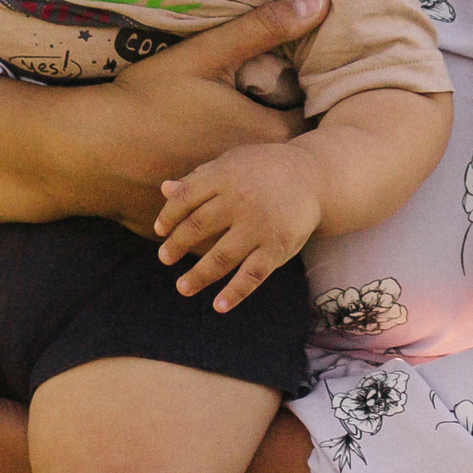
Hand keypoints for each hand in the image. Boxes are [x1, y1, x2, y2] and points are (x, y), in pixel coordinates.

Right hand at [0, 0, 329, 230]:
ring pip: (254, 192)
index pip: (314, 125)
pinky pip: (219, 214)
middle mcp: (251, 179)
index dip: (309, 108)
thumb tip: (321, 1)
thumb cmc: (144, 100)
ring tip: (231, 148)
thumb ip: (264, 27)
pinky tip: (194, 174)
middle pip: (286, 161)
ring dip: (253, 176)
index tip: (297, 93)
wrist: (86, 151)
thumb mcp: (204, 54)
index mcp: (263, 136)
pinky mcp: (194, 225)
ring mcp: (222, 208)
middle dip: (281, 141)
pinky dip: (219, 200)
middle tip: (264, 114)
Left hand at [154, 142, 323, 311]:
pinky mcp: (277, 248)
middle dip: (177, 245)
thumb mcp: (231, 165)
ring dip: (198, 276)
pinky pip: (252, 275)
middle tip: (164, 258)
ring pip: (221, 257)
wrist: (313, 177)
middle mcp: (240, 200)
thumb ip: (199, 179)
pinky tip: (218, 306)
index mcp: (225, 175)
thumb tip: (164, 190)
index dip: (168, 215)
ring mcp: (259, 226)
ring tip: (183, 287)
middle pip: (197, 226)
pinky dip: (234, 293)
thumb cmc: (263, 171)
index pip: (186, 198)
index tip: (159, 231)